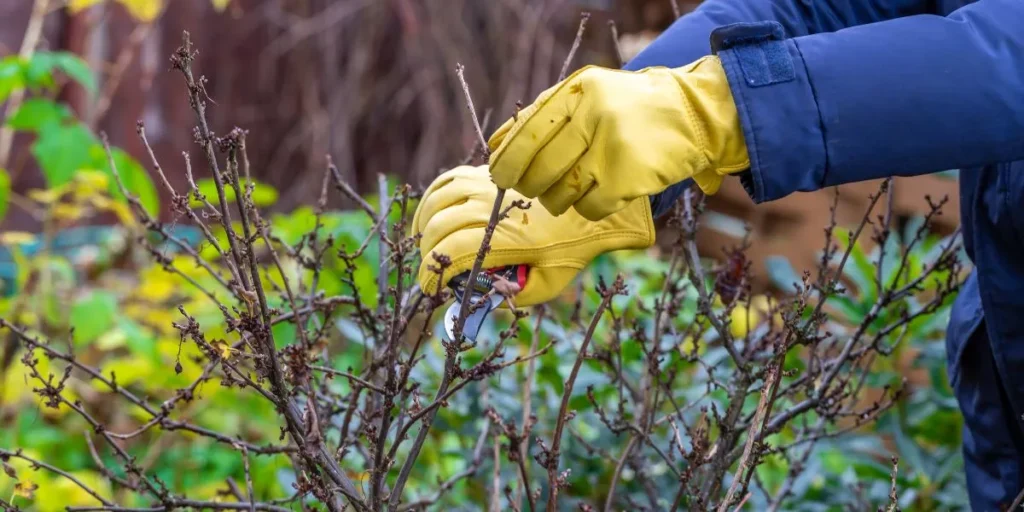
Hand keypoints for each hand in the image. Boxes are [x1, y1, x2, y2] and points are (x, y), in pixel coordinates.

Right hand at [412, 165, 654, 306]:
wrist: (591, 211)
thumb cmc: (571, 251)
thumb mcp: (546, 285)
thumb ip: (512, 296)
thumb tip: (478, 300)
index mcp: (504, 239)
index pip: (449, 254)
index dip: (430, 275)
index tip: (430, 289)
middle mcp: (491, 208)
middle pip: (437, 228)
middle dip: (426, 253)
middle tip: (432, 270)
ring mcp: (489, 186)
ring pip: (436, 201)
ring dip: (424, 224)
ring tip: (426, 243)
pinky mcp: (489, 172)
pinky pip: (448, 179)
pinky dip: (433, 198)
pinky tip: (434, 214)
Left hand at [486, 55, 748, 220]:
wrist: (693, 114)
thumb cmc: (629, 107)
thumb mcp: (587, 94)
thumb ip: (543, 114)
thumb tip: (495, 145)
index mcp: (577, 91)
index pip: (527, 132)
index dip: (508, 160)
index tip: (499, 176)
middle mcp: (593, 115)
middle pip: (540, 168)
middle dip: (529, 185)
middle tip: (530, 189)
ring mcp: (612, 147)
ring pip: (561, 192)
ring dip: (557, 199)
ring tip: (569, 189)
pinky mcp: (629, 178)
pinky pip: (588, 208)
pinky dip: (586, 208)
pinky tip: (597, 195)